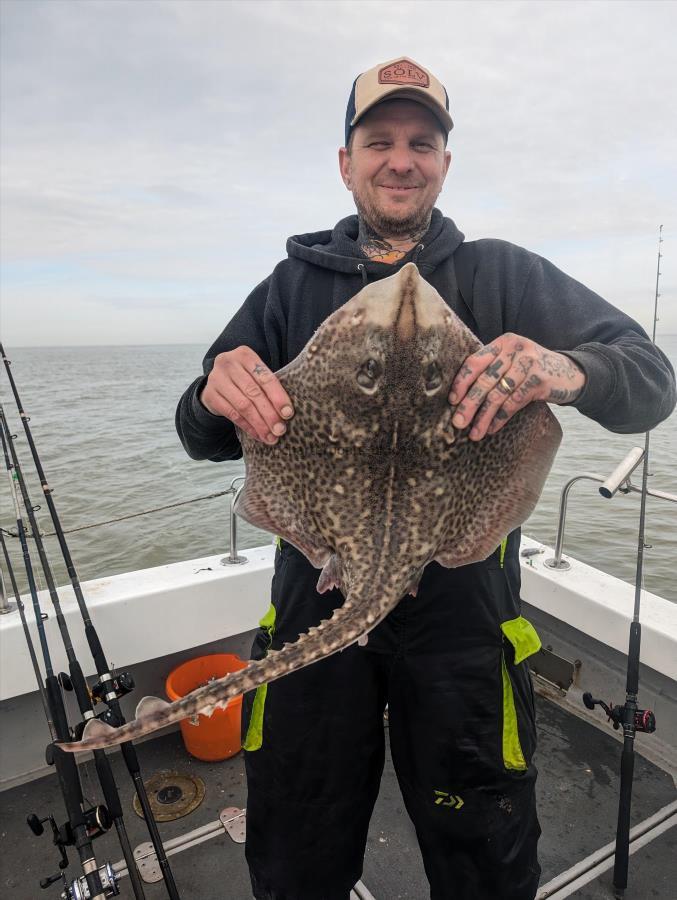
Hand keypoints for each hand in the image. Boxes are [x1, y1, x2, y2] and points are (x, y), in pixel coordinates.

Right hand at [200, 346, 293, 443]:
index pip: (265, 377)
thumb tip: (286, 412)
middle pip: (254, 392)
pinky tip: (257, 434)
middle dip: (269, 414)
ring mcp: (216, 379)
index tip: (288, 413)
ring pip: (243, 405)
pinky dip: (247, 426)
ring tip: (270, 436)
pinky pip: (232, 414)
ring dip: (259, 423)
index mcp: (245, 355)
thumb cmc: (244, 378)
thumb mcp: (255, 374)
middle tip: (280, 429)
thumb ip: (268, 386)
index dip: (278, 396)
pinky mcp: (210, 395)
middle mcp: (228, 363)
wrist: (217, 382)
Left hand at [448, 333, 585, 440]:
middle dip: (469, 404)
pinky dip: (501, 418)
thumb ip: (492, 369)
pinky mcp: (540, 380)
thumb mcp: (513, 361)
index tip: (452, 401)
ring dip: (484, 417)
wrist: (571, 373)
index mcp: (503, 343)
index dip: (461, 382)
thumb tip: (460, 397)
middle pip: (485, 380)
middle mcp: (515, 349)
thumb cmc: (533, 370)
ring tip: (474, 433)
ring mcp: (528, 364)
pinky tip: (492, 429)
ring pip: (498, 394)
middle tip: (457, 423)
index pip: (475, 361)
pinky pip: (514, 403)